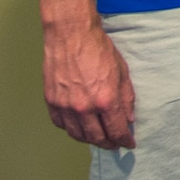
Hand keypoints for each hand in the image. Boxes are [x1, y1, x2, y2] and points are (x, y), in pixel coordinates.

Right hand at [41, 13, 134, 148]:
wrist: (71, 35)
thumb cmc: (98, 49)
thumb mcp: (122, 72)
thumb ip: (126, 98)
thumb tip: (129, 118)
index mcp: (105, 100)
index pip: (116, 131)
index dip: (124, 140)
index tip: (129, 144)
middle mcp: (83, 108)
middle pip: (96, 138)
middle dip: (108, 144)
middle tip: (115, 144)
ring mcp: (64, 106)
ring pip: (77, 135)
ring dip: (90, 140)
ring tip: (99, 138)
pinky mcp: (51, 101)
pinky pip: (61, 124)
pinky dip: (71, 129)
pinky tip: (79, 127)